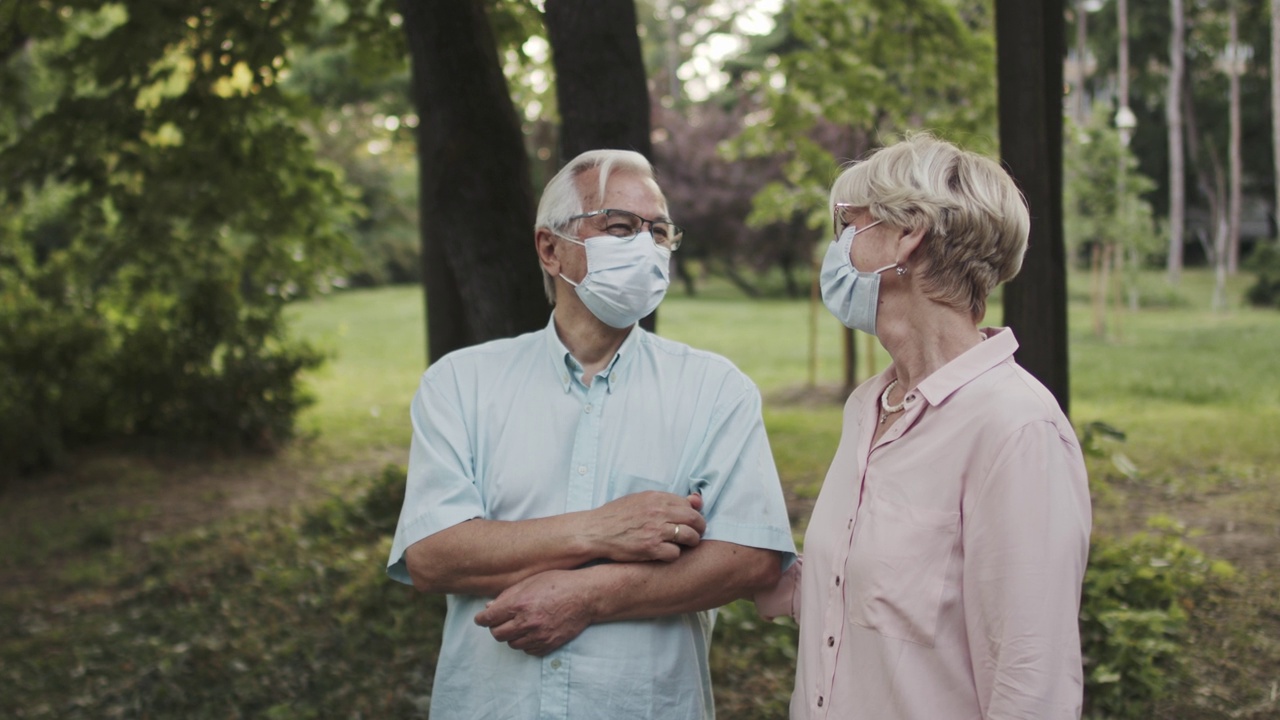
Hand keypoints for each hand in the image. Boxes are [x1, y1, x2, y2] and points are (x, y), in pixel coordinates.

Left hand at [474, 570, 593, 655]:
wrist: (585, 596)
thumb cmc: (558, 583)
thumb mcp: (530, 581)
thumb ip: (508, 595)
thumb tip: (489, 607)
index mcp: (519, 604)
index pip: (488, 619)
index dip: (481, 619)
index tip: (481, 619)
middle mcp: (527, 622)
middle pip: (497, 635)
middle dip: (495, 627)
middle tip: (501, 620)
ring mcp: (538, 635)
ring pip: (512, 644)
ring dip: (511, 635)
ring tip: (519, 624)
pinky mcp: (549, 644)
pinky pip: (528, 650)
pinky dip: (526, 643)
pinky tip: (531, 632)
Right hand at [587, 491, 704, 562]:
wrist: (595, 532)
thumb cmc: (616, 516)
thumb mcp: (640, 500)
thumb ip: (666, 500)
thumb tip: (694, 499)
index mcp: (656, 498)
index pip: (687, 504)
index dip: (692, 513)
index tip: (690, 520)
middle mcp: (658, 512)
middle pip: (694, 519)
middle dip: (700, 528)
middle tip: (697, 534)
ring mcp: (655, 531)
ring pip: (690, 537)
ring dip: (691, 542)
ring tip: (686, 545)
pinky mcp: (651, 549)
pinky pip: (675, 553)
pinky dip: (674, 555)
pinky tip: (666, 553)